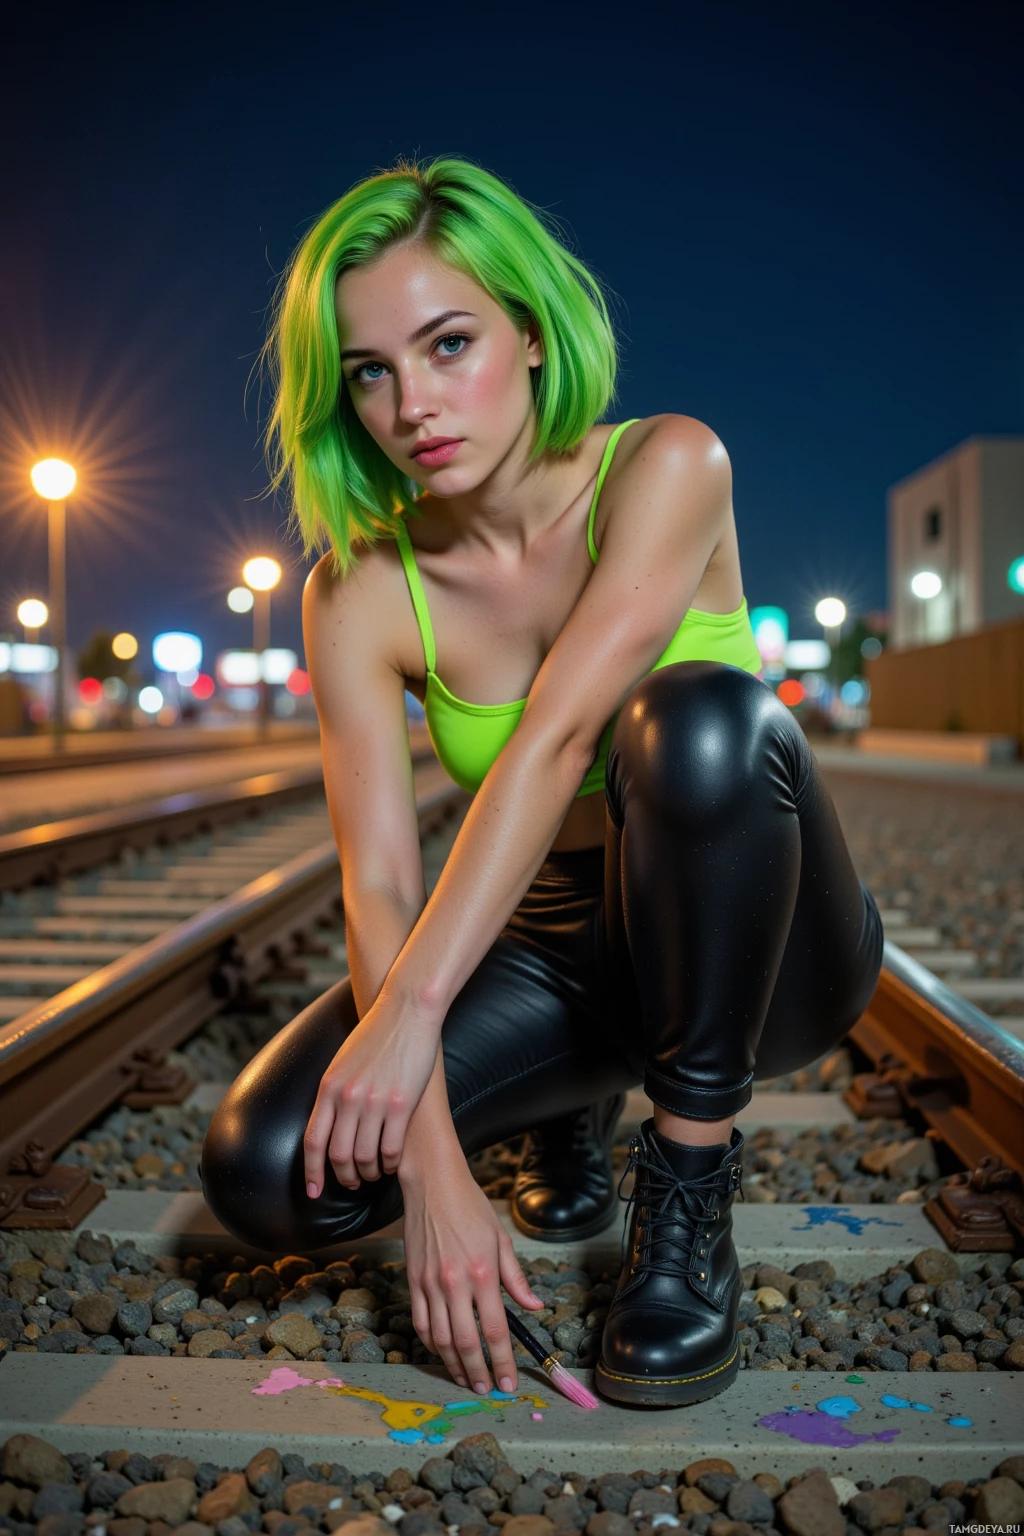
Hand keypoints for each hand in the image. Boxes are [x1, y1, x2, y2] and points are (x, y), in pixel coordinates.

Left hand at [303, 991, 439, 1194]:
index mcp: (329, 1087)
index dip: (311, 1173)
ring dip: (368, 1173)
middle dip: (343, 1177)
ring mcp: (375, 1101)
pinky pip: (391, 1148)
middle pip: (338, 1154)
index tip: (314, 1193)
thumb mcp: (342, 1062)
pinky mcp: (402, 1103)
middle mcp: (348, 1097)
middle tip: (351, 1184)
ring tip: (373, 1175)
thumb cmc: (375, 1036)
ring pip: (365, 1157)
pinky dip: (390, 1163)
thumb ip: (333, 1092)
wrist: (405, 1010)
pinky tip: (392, 1163)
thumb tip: (327, 1123)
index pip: (313, 1141)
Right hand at [401, 1150, 543, 1394]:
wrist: (432, 1184)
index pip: (496, 1331)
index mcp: (483, 1273)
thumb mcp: (501, 1238)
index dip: (503, 1361)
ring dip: (453, 1364)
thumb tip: (535, 1306)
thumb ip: (516, 1277)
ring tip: (466, 1379)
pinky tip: (442, 1352)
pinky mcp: (413, 1281)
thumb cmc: (471, 1207)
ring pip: (440, 1339)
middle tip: (486, 1389)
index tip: (508, 1382)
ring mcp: (430, 1284)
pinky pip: (420, 1322)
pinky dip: (431, 1344)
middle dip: (478, 1372)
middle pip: (466, 1342)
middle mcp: (455, 1283)